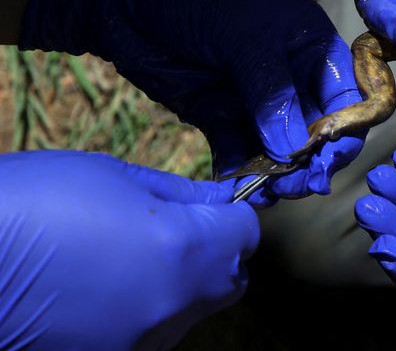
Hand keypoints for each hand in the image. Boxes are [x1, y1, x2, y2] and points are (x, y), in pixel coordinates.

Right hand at [0, 150, 258, 350]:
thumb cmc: (34, 201)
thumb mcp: (114, 176)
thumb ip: (180, 194)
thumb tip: (218, 201)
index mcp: (183, 250)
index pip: (246, 235)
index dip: (231, 216)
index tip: (211, 208)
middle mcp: (173, 306)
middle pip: (229, 282)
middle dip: (216, 255)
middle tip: (173, 233)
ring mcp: (141, 343)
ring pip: (190, 312)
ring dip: (178, 287)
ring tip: (123, 262)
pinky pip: (149, 335)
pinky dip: (141, 313)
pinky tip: (99, 293)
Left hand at [20, 0, 363, 205]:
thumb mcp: (244, 36)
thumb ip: (273, 93)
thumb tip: (296, 150)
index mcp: (313, 48)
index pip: (348, 99)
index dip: (345, 133)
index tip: (325, 161)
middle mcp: (291, 77)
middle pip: (318, 133)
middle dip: (311, 162)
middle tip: (293, 185)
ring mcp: (254, 100)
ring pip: (280, 150)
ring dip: (277, 174)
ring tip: (264, 190)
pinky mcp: (218, 115)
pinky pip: (239, 152)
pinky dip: (241, 172)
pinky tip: (234, 184)